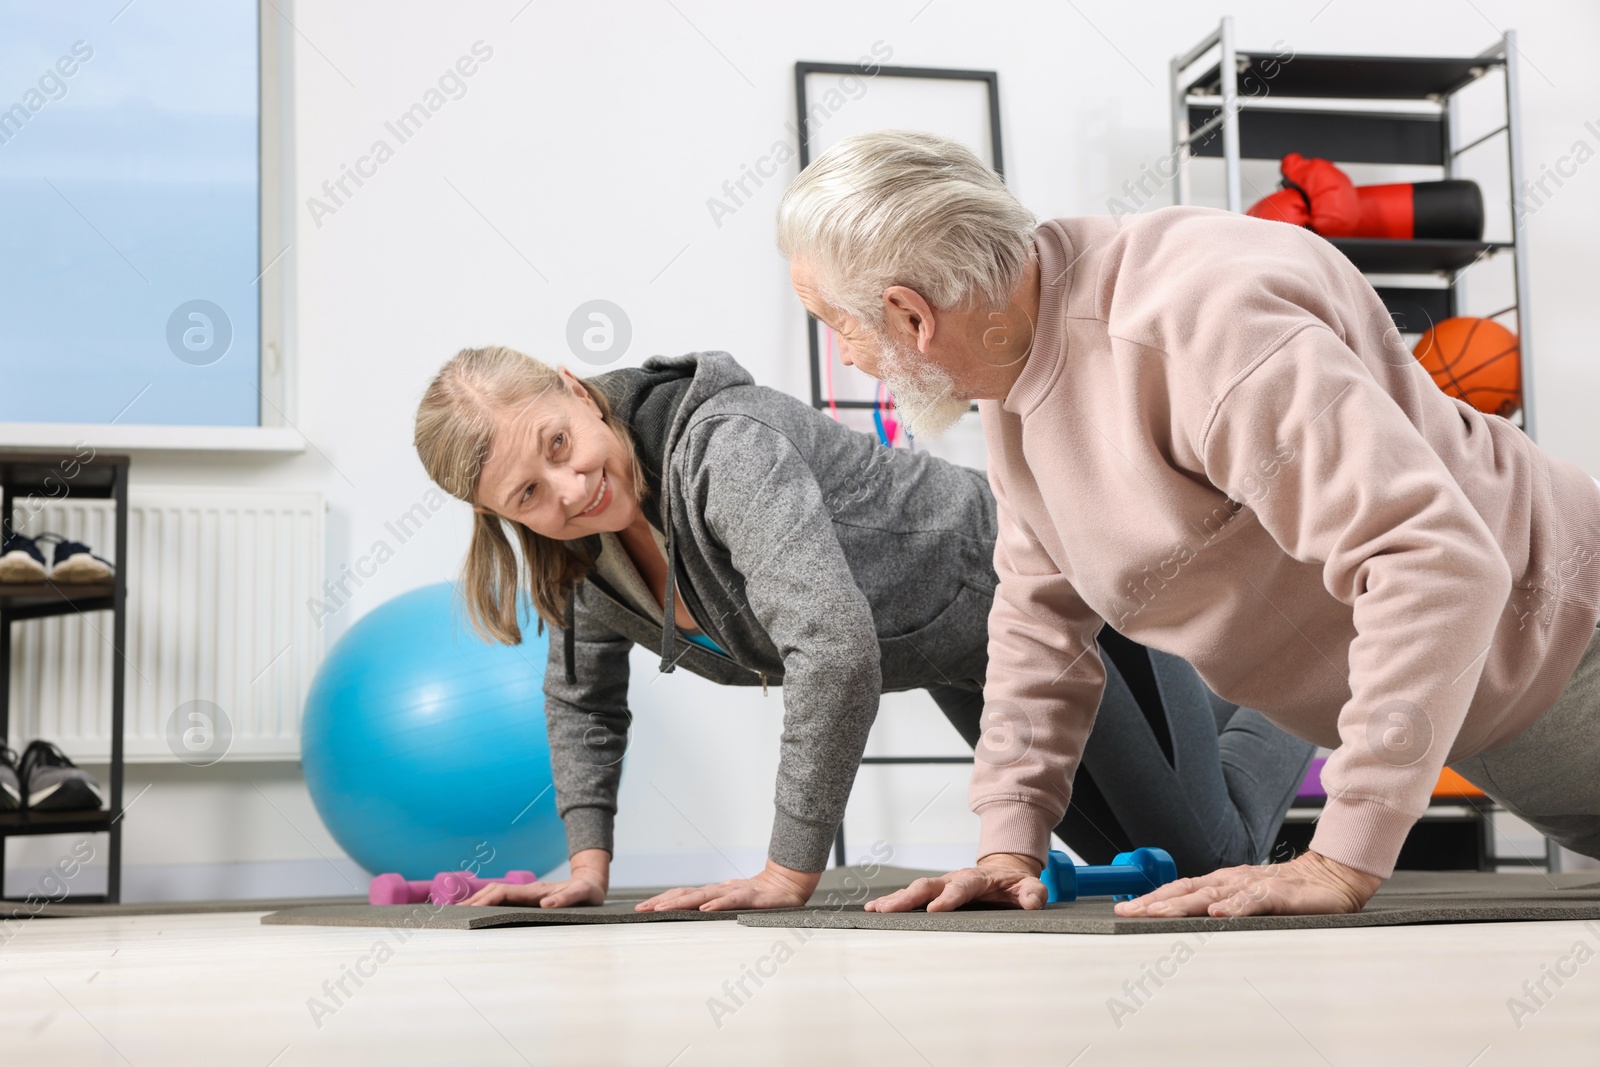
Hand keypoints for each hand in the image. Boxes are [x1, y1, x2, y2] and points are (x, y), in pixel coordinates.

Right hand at [463, 849, 608, 907]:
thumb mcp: (583, 895)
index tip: (471, 910)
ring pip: (498, 894)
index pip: (504, 894)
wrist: (593, 882)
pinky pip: (505, 900)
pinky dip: (489, 903)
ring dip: (479, 901)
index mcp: (537, 891)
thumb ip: (567, 899)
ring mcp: (528, 894)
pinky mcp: (529, 898)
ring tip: (461, 912)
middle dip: (475, 900)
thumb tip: (545, 904)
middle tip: (455, 914)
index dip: (487, 900)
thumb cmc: (589, 892)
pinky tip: (481, 911)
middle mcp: (529, 891)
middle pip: (495, 891)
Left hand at [635, 859, 820, 911]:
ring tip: (662, 909)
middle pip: (686, 894)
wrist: (789, 885)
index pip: (683, 896)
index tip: (640, 909)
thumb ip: (717, 910)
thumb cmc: (761, 898)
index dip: (661, 901)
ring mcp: (734, 891)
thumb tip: (693, 919)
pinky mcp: (751, 896)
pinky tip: (705, 909)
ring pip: (703, 896)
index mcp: (714, 894)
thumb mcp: (734, 906)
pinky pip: (732, 900)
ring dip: (681, 903)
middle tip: (641, 909)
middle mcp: (719, 890)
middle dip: (662, 902)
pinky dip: (717, 904)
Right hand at [864, 852, 1046, 912]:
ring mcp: (941, 885)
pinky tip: (874, 909)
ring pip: (915, 890)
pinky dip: (892, 901)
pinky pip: (911, 895)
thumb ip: (1032, 892)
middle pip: (928, 886)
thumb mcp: (1029, 885)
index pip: (961, 888)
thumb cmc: (1014, 882)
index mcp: (976, 879)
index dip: (948, 898)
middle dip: (908, 898)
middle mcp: (953, 879)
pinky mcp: (934, 892)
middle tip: (891, 910)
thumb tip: (1032, 902)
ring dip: (895, 900)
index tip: (935, 910)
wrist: (1003, 870)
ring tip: (875, 910)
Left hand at [1113, 850, 1382, 917]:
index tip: (1125, 909)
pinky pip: (1252, 900)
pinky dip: (1233, 907)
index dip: (1151, 898)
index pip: (1179, 889)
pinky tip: (1216, 914)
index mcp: (1222, 883)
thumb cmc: (1289, 893)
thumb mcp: (1248, 902)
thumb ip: (1222, 909)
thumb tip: (1189, 922)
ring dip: (1182, 903)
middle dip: (1154, 901)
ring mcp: (1253, 885)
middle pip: (1186, 890)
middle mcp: (1231, 880)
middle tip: (1127, 911)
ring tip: (1157, 913)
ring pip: (1211, 894)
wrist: (1332, 877)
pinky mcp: (1278, 894)